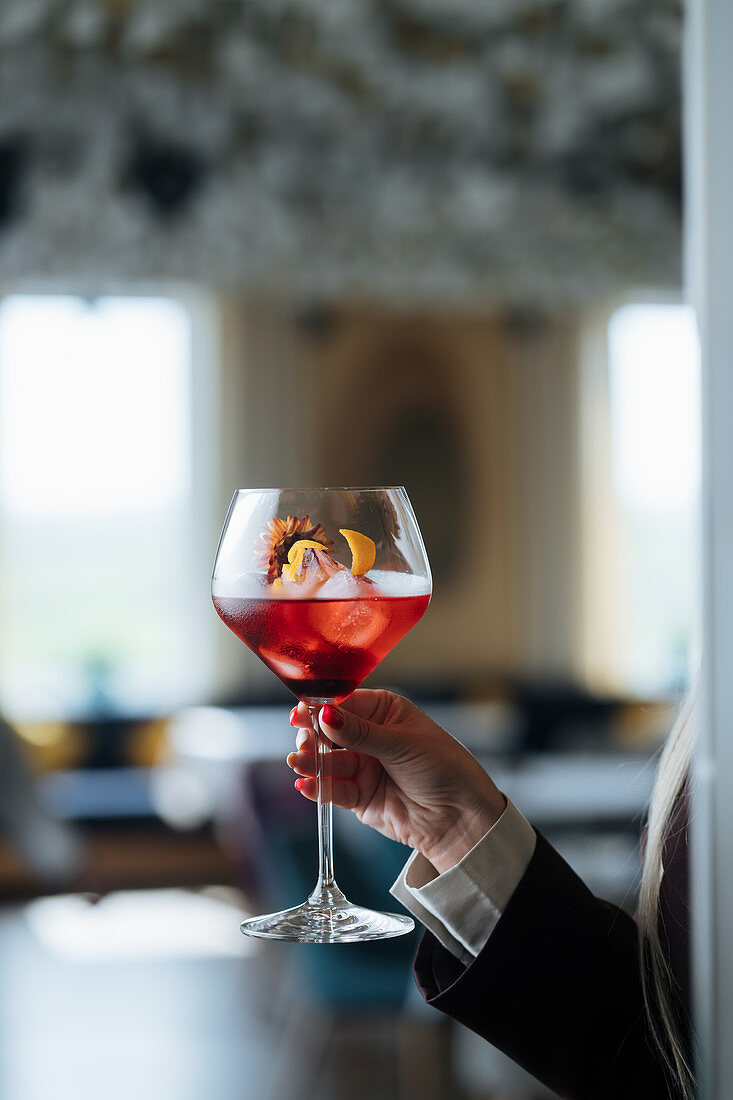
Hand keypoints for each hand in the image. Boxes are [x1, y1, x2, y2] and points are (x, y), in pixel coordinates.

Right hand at [288, 689, 505, 873]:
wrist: (460, 818)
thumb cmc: (445, 769)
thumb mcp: (402, 744)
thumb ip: (360, 732)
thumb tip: (325, 715)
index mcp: (385, 712)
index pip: (346, 703)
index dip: (322, 708)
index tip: (301, 712)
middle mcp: (371, 737)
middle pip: (330, 733)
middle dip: (313, 736)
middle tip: (301, 740)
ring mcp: (364, 767)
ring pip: (328, 762)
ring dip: (311, 762)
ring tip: (297, 763)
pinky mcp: (360, 796)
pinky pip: (333, 789)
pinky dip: (318, 787)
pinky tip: (306, 785)